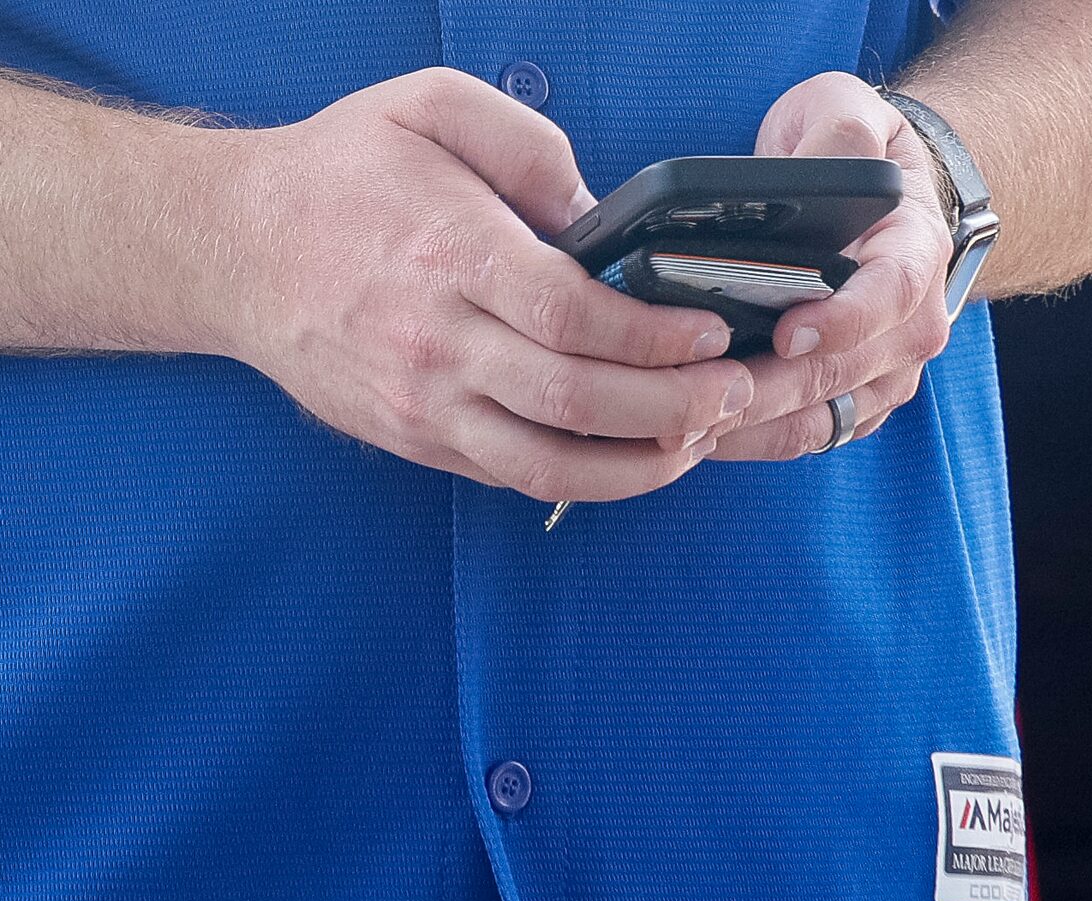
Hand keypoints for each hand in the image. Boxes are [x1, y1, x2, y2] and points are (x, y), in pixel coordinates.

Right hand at [216, 70, 755, 502]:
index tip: (710, 330)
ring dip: (645, 464)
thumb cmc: (340, 174)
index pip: (571, 319)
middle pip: (576, 400)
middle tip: (736, 392)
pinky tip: (642, 456)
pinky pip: (519, 479)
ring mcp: (424, 404)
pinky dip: (593, 479)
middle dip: (676, 406)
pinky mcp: (419, 442)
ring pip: (553, 463)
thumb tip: (601, 215)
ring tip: (703, 437)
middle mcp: (435, 342)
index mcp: (448, 255)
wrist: (232, 248)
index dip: (654, 337)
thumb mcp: (429, 108)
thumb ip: (528, 146)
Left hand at [707, 73, 959, 459]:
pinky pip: (805, 437)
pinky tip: (693, 433)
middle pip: (839, 373)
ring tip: (676, 424)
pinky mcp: (857, 404)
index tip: (787, 335)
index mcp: (915, 255)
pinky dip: (751, 441)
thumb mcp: (847, 112)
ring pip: (819, 419)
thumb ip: (837, 134)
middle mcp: (912, 328)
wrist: (891, 205)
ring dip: (749, 428)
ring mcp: (886, 374)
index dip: (842, 322)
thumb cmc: (859, 155)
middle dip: (764, 390)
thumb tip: (807, 171)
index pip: (892, 296)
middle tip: (687, 394)